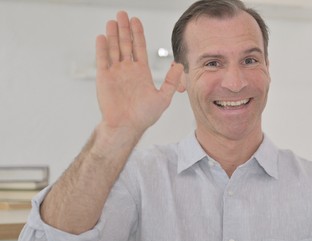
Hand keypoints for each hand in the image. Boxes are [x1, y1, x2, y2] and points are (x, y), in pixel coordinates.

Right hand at [95, 11, 182, 135]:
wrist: (126, 126)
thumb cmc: (144, 116)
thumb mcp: (163, 98)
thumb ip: (171, 81)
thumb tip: (179, 65)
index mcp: (141, 73)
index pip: (140, 48)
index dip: (138, 34)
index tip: (136, 21)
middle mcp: (128, 70)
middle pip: (126, 44)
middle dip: (124, 29)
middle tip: (123, 14)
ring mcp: (115, 73)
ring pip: (114, 49)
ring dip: (113, 35)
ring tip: (113, 21)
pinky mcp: (104, 78)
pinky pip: (102, 60)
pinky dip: (102, 48)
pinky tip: (103, 37)